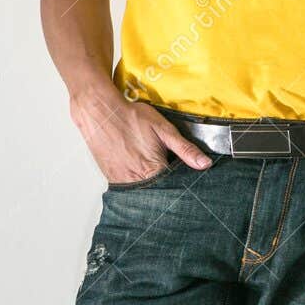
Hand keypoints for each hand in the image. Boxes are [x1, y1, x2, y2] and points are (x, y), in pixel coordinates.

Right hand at [70, 89, 209, 184]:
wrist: (99, 111)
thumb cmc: (131, 117)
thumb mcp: (163, 129)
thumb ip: (185, 149)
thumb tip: (205, 164)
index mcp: (153, 171)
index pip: (176, 188)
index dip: (183, 185)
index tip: (188, 183)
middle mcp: (137, 180)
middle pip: (160, 193)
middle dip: (168, 189)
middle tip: (170, 176)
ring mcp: (122, 181)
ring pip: (144, 193)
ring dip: (153, 188)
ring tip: (155, 175)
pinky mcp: (112, 178)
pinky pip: (130, 189)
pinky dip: (138, 185)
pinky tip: (142, 174)